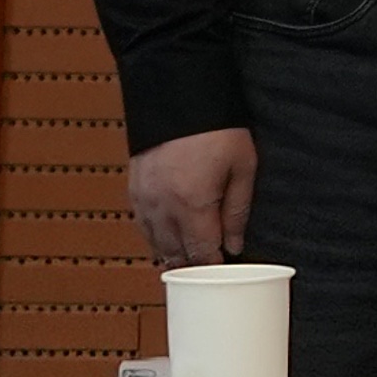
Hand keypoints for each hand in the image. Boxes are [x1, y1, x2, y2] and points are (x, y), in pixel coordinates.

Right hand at [127, 128, 255, 267]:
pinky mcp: (133, 189)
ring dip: (171, 255)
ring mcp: (144, 200)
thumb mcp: (243, 168)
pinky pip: (141, 226)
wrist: (179, 100)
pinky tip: (165, 241)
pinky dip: (154, 238)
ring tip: (188, 264)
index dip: (212, 267)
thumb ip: (237, 211)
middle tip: (207, 276)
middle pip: (175, 253)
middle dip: (192, 267)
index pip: (201, 252)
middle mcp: (163, 208)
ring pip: (154, 243)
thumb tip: (235, 245)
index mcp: (193, 205)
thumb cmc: (218, 131)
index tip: (222, 276)